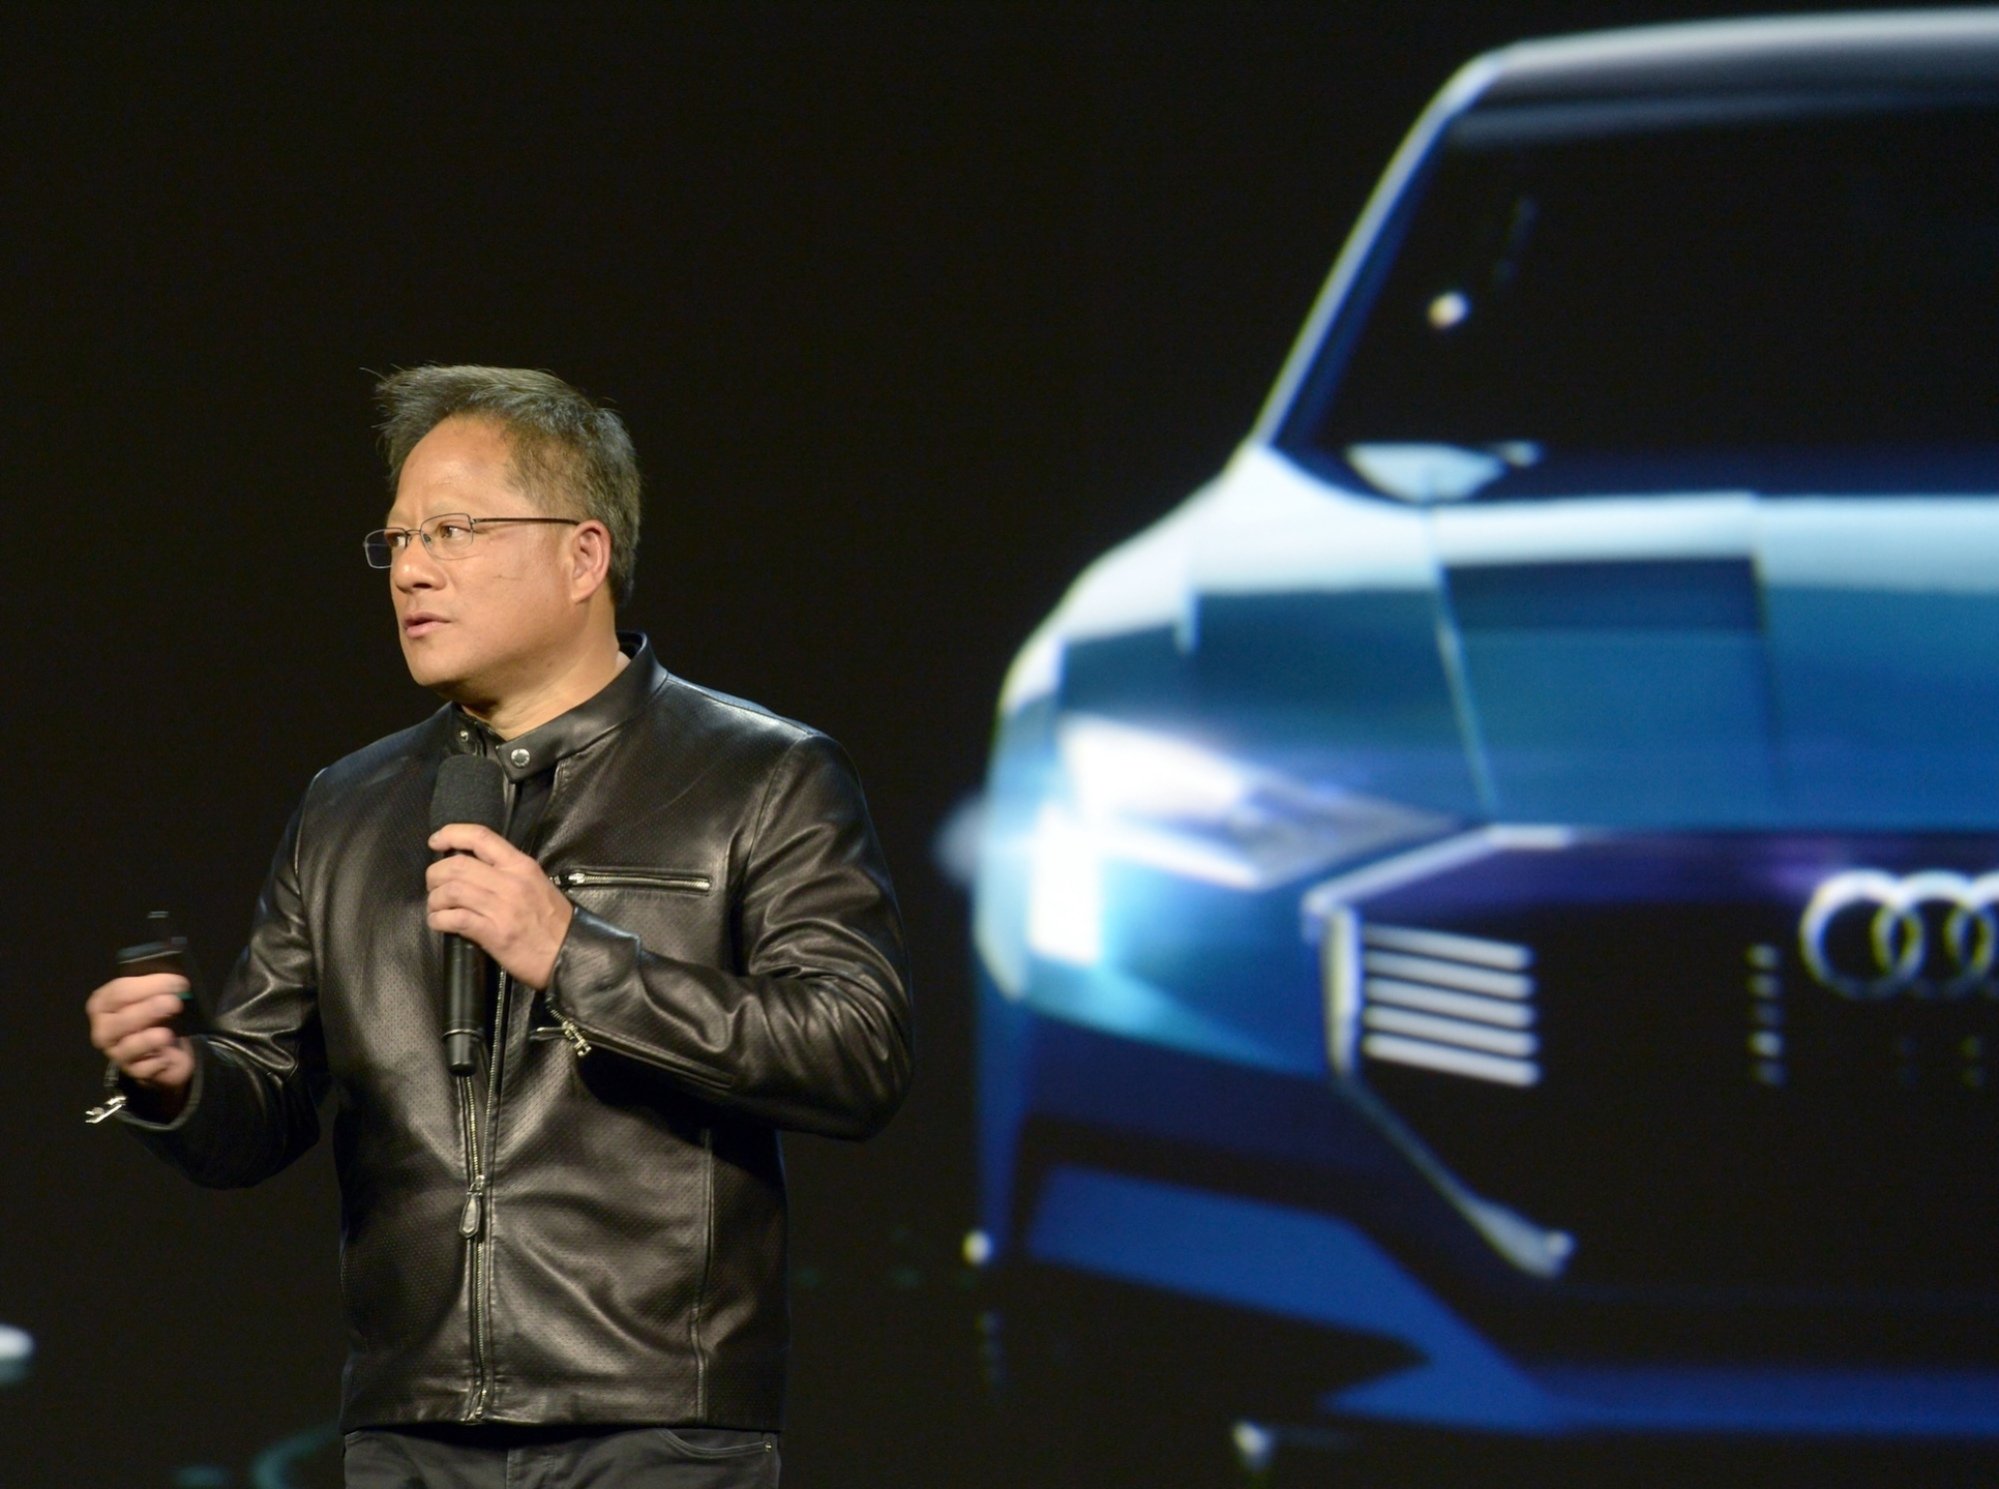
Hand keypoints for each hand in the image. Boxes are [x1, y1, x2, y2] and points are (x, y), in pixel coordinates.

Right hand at [87, 972, 195, 1103]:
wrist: (163, 1046)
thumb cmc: (154, 1014)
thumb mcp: (154, 994)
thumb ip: (158, 987)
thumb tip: (175, 983)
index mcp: (103, 1003)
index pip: (119, 993)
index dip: (149, 986)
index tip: (177, 983)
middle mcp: (104, 1028)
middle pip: (121, 1021)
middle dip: (148, 1011)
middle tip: (174, 1003)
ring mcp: (116, 1052)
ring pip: (128, 1047)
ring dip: (148, 1040)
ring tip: (166, 1034)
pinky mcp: (132, 1070)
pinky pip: (143, 1068)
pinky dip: (156, 1062)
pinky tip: (167, 1056)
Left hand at [426, 824, 574, 989]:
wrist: (569, 953)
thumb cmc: (553, 921)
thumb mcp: (536, 883)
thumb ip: (508, 872)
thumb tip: (473, 867)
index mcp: (521, 866)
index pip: (481, 837)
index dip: (452, 834)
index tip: (436, 841)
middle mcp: (510, 882)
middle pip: (457, 865)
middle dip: (435, 874)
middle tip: (433, 885)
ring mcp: (501, 907)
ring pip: (452, 890)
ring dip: (435, 899)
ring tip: (437, 907)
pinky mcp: (493, 933)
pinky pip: (455, 919)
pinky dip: (439, 919)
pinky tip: (439, 922)